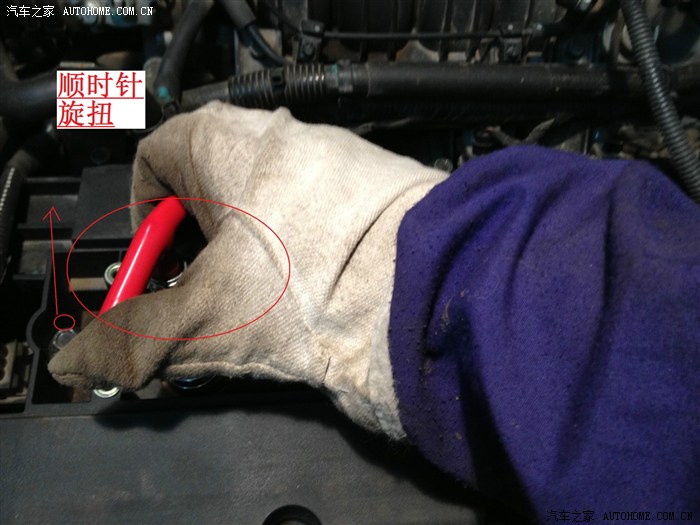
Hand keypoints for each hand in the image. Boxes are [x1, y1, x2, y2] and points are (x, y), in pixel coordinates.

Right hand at [49, 102, 446, 435]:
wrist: (431, 292)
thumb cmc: (311, 286)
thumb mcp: (204, 323)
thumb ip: (132, 340)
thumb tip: (87, 360)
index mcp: (223, 140)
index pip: (155, 159)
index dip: (146, 215)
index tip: (156, 264)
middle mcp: (280, 134)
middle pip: (212, 183)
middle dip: (199, 241)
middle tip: (206, 293)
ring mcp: (334, 156)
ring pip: (267, 199)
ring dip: (252, 250)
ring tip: (265, 302)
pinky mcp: (374, 186)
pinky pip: (317, 211)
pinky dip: (302, 248)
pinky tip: (314, 291)